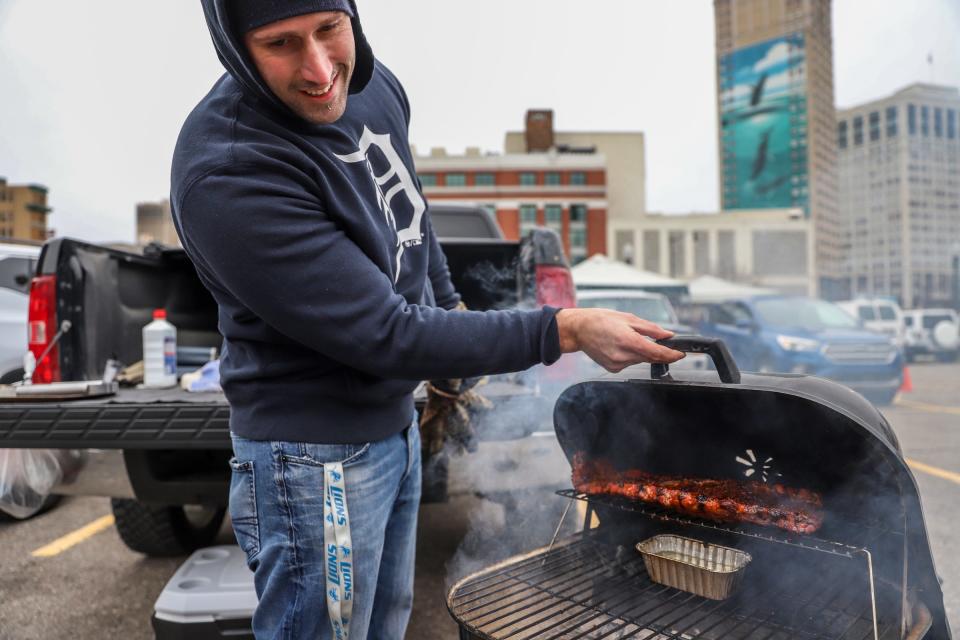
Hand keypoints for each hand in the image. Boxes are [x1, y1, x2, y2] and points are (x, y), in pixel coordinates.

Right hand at [555, 308, 684, 372]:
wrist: (579, 329)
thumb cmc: (600, 320)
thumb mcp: (628, 318)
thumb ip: (651, 329)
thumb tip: (668, 335)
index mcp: (629, 341)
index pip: (658, 353)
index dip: (672, 355)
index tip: (681, 354)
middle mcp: (623, 356)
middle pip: (651, 358)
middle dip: (658, 352)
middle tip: (661, 342)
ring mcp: (617, 364)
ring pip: (640, 360)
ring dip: (643, 352)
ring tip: (629, 338)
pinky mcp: (613, 369)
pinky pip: (630, 363)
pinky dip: (631, 355)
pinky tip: (620, 346)